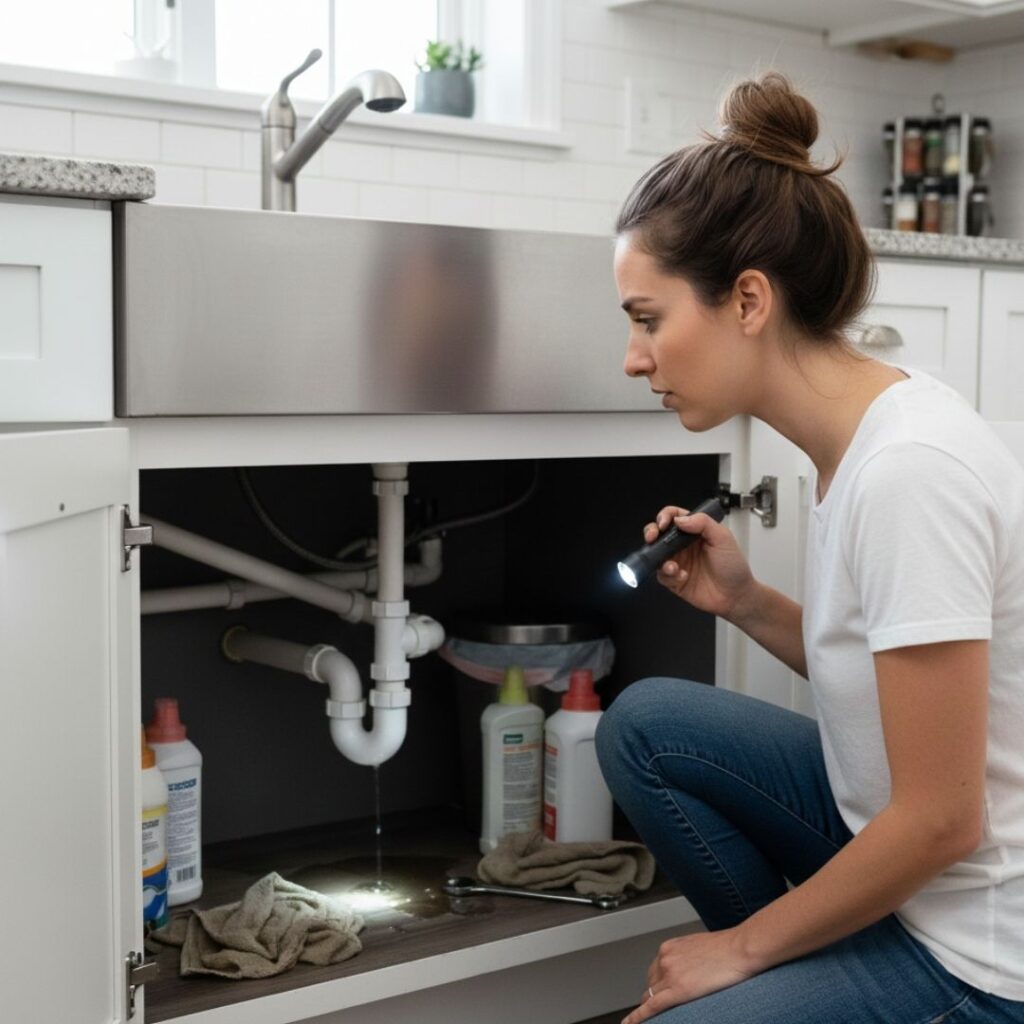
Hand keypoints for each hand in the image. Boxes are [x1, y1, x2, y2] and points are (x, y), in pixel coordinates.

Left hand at [622, 928, 757, 1023]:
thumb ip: (686, 958)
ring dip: (650, 1008)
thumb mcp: (698, 947)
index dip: (655, 987)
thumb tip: (686, 970)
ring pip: (650, 997)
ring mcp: (669, 974)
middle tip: (658, 1009)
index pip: (654, 973)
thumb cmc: (727, 949)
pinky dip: (638, 1016)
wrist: (740, 949)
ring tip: (651, 1019)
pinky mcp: (678, 990)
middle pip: (650, 985)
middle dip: (653, 998)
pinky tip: (630, 1023)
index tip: (654, 995)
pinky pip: (652, 1006)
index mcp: (669, 948)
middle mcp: (665, 959)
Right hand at [643, 506, 754, 619]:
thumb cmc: (734, 567)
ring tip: (673, 566)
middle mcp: (684, 546)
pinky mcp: (675, 580)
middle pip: (659, 533)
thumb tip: (680, 519)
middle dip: (651, 533)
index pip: (674, 517)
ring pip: (656, 555)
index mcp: (695, 532)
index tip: (664, 523)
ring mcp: (679, 563)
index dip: (665, 516)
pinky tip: (682, 576)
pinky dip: (669, 576)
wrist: (736, 595)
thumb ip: (703, 523)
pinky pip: (662, 576)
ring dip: (660, 559)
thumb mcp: (723, 538)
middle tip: (653, 537)